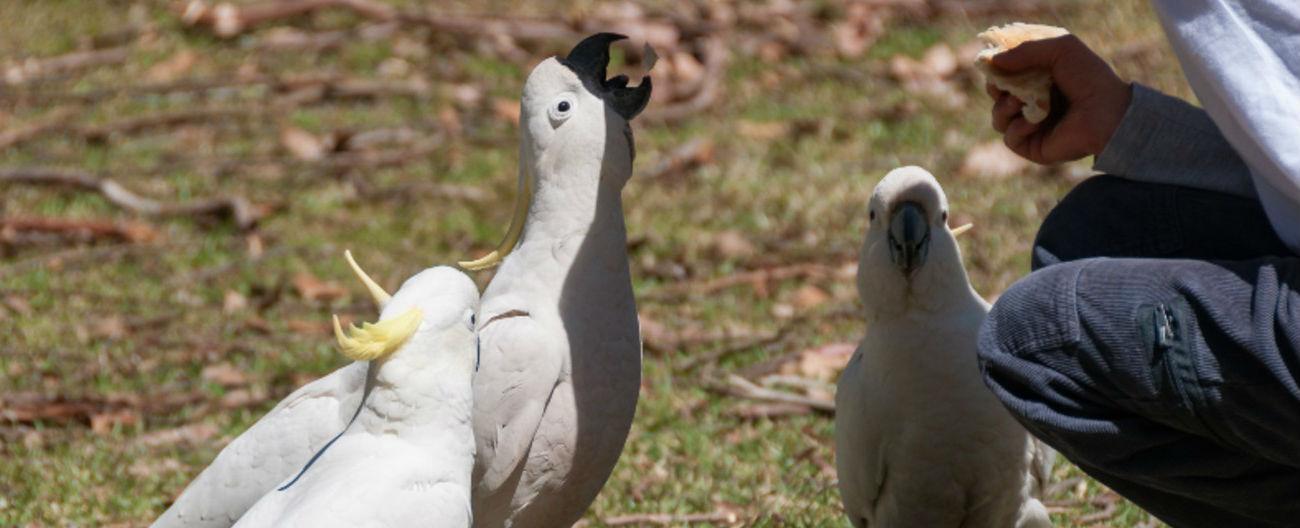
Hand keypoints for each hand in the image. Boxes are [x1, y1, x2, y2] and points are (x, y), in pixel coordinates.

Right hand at [987, 35, 1131, 164]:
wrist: (1106, 112)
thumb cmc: (1089, 77)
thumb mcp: (1060, 48)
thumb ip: (1025, 50)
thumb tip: (991, 61)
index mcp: (1040, 79)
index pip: (1005, 74)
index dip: (997, 70)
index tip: (993, 65)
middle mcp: (1034, 102)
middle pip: (996, 95)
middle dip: (996, 88)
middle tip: (1005, 85)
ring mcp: (1032, 125)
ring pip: (998, 117)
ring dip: (1004, 107)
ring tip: (1020, 102)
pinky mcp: (1032, 146)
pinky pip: (1009, 137)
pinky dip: (1017, 127)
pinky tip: (1034, 122)